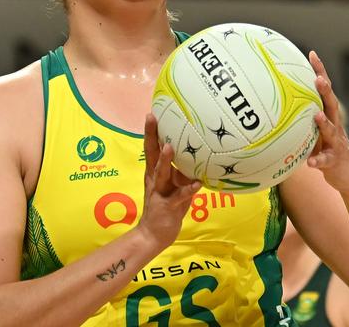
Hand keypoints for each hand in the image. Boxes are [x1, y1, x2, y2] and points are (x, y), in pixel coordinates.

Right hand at [136, 113, 201, 251]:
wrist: (153, 235)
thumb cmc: (166, 208)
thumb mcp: (173, 186)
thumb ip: (181, 172)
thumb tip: (197, 156)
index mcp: (154, 172)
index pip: (151, 148)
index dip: (151, 131)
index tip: (152, 113)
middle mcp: (154, 179)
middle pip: (151, 154)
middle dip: (151, 136)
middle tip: (151, 118)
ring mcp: (159, 192)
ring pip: (161, 173)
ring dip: (165, 160)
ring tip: (170, 146)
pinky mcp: (166, 206)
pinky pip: (179, 196)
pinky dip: (188, 189)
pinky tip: (198, 183)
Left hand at [307, 51, 348, 194]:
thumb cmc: (326, 150)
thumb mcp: (313, 132)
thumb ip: (300, 120)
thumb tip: (273, 105)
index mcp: (327, 116)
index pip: (324, 90)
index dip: (320, 72)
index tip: (311, 54)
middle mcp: (334, 125)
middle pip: (331, 104)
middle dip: (325, 90)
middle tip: (317, 78)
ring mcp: (336, 142)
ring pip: (331, 130)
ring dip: (323, 122)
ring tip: (315, 115)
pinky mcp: (334, 160)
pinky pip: (325, 160)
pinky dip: (318, 161)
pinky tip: (310, 162)